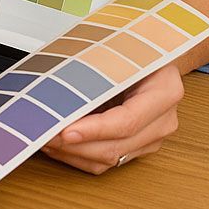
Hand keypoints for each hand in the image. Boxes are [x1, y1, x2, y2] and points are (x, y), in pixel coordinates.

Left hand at [41, 63, 182, 173]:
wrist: (157, 56)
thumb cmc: (135, 48)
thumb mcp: (120, 49)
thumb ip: (97, 67)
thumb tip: (59, 83)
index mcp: (164, 92)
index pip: (126, 121)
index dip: (94, 130)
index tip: (65, 132)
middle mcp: (163, 121)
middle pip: (116, 146)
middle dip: (75, 145)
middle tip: (44, 136)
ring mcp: (153, 137)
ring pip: (110, 159)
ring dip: (73, 153)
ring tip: (45, 140)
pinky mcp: (139, 146)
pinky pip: (109, 161)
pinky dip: (80, 156)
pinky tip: (58, 146)